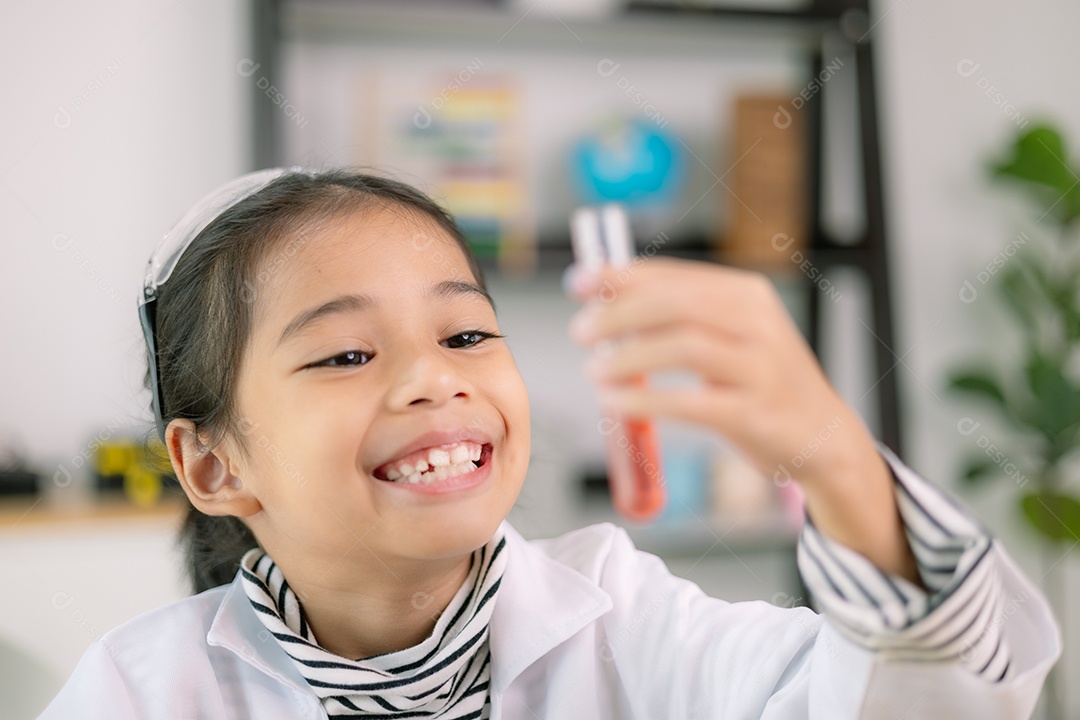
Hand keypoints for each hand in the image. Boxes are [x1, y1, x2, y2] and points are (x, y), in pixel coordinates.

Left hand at [565, 257, 872, 487]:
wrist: (823, 436)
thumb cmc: (759, 383)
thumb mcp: (729, 337)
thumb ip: (676, 317)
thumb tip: (604, 300)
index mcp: (747, 295)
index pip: (675, 275)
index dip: (621, 276)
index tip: (578, 282)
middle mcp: (758, 323)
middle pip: (676, 304)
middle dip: (619, 314)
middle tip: (580, 331)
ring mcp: (760, 368)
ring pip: (684, 346)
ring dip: (629, 357)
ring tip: (594, 371)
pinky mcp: (755, 413)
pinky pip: (692, 402)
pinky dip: (647, 400)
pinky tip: (616, 403)